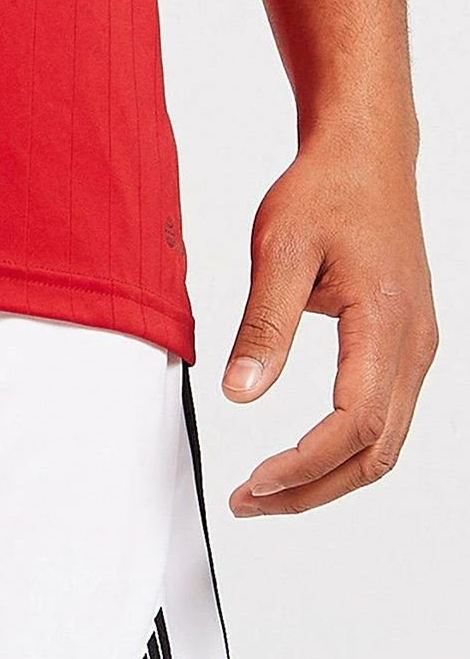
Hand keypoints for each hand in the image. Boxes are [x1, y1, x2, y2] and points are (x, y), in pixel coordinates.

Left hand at [223, 117, 436, 515]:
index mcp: (386, 319)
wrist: (365, 156)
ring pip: (387, 443)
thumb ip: (263, 326)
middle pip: (377, 450)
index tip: (255, 483)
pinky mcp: (406, 346)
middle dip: (312, 489)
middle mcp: (414, 341)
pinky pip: (386, 418)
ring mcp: (416, 346)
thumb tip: (242, 393)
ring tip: (266, 491)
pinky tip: (300, 459)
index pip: (356, 421)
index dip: (306, 463)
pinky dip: (345, 452)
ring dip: (328, 477)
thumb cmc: (326, 191)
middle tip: (250, 502)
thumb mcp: (278, 251)